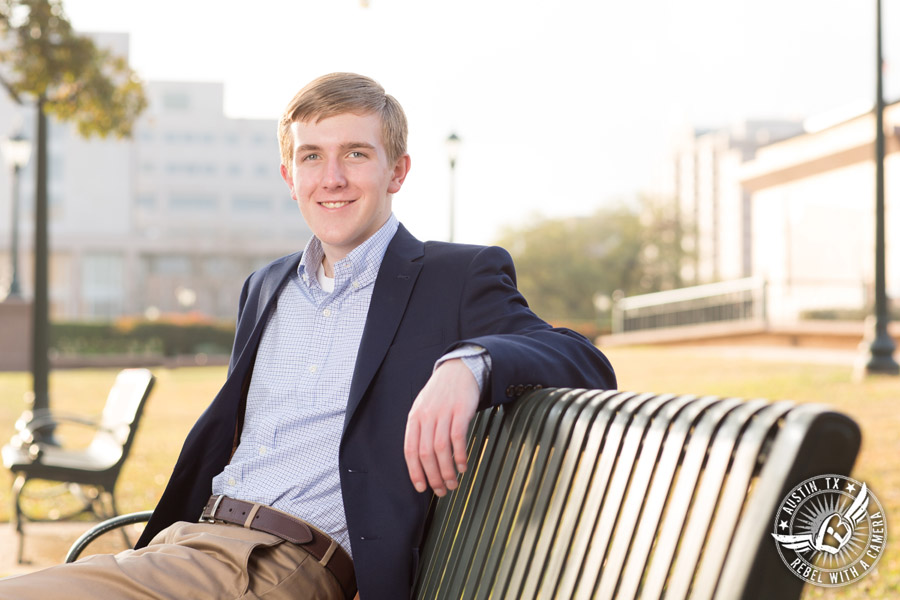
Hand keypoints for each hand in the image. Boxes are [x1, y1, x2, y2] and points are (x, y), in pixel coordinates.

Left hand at [404, 358, 478, 496]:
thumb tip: (421, 461)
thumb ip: (420, 430)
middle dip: (433, 476)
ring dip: (447, 471)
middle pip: (425, 453)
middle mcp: (426, 416)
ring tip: (453, 483)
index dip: (415, 472)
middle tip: (441, 491)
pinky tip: (463, 466)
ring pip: (441, 449)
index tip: (421, 488)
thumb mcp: (423, 408)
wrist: (459, 369)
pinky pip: (458, 438)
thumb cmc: (441, 394)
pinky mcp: (461, 411)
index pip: (410, 450)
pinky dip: (460, 455)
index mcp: (414, 418)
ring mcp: (444, 413)